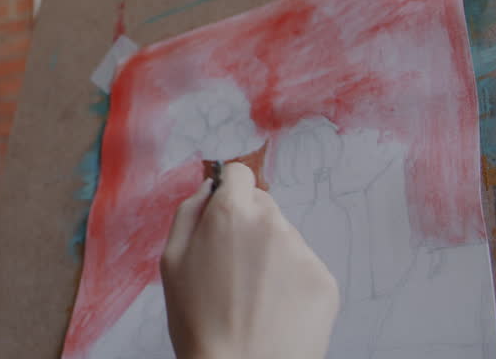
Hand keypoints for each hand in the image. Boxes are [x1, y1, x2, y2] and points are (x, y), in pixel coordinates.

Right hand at [160, 162, 338, 358]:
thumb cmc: (198, 321)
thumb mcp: (171, 260)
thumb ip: (189, 212)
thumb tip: (209, 187)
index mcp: (230, 212)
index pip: (239, 174)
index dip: (229, 189)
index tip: (225, 209)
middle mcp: (271, 222)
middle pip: (263, 205)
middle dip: (248, 225)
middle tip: (232, 267)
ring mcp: (302, 251)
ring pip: (284, 237)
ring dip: (270, 254)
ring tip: (253, 295)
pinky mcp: (324, 279)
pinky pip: (304, 267)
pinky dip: (291, 282)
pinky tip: (273, 308)